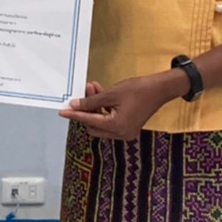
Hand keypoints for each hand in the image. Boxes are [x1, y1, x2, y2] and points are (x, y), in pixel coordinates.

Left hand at [59, 74, 178, 139]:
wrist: (160, 89)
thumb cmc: (138, 90)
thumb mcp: (111, 93)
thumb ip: (91, 101)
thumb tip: (75, 106)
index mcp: (116, 127)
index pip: (89, 121)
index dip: (74, 114)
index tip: (62, 111)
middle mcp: (120, 134)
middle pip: (93, 125)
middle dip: (87, 108)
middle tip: (85, 90)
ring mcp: (125, 132)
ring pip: (101, 122)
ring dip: (95, 106)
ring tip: (93, 87)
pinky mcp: (128, 127)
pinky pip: (110, 121)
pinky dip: (104, 109)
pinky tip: (101, 94)